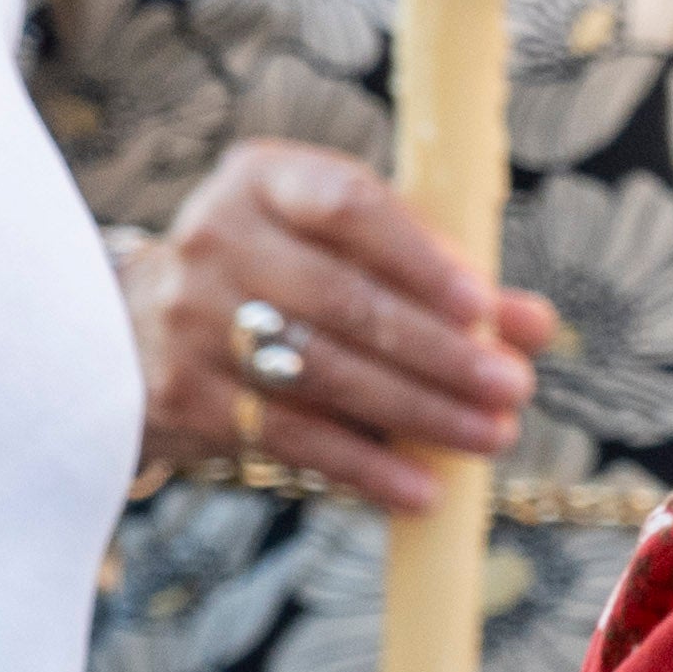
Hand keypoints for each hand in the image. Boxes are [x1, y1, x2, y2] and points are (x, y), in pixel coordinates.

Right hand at [126, 138, 550, 511]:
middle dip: (440, 351)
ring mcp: (190, 317)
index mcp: (265, 180)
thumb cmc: (282, 278)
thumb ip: (442, 279)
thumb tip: (535, 326)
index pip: (346, 204)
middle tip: (513, 388)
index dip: (418, 256)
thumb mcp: (349, 255)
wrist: (137, 330)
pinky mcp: (184, 395)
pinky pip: (290, 437)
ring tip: (489, 436)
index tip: (482, 303)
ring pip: (323, 373)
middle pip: (344, 301)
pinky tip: (422, 490)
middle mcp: (218, 239)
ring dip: (419, 412)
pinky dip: (365, 466)